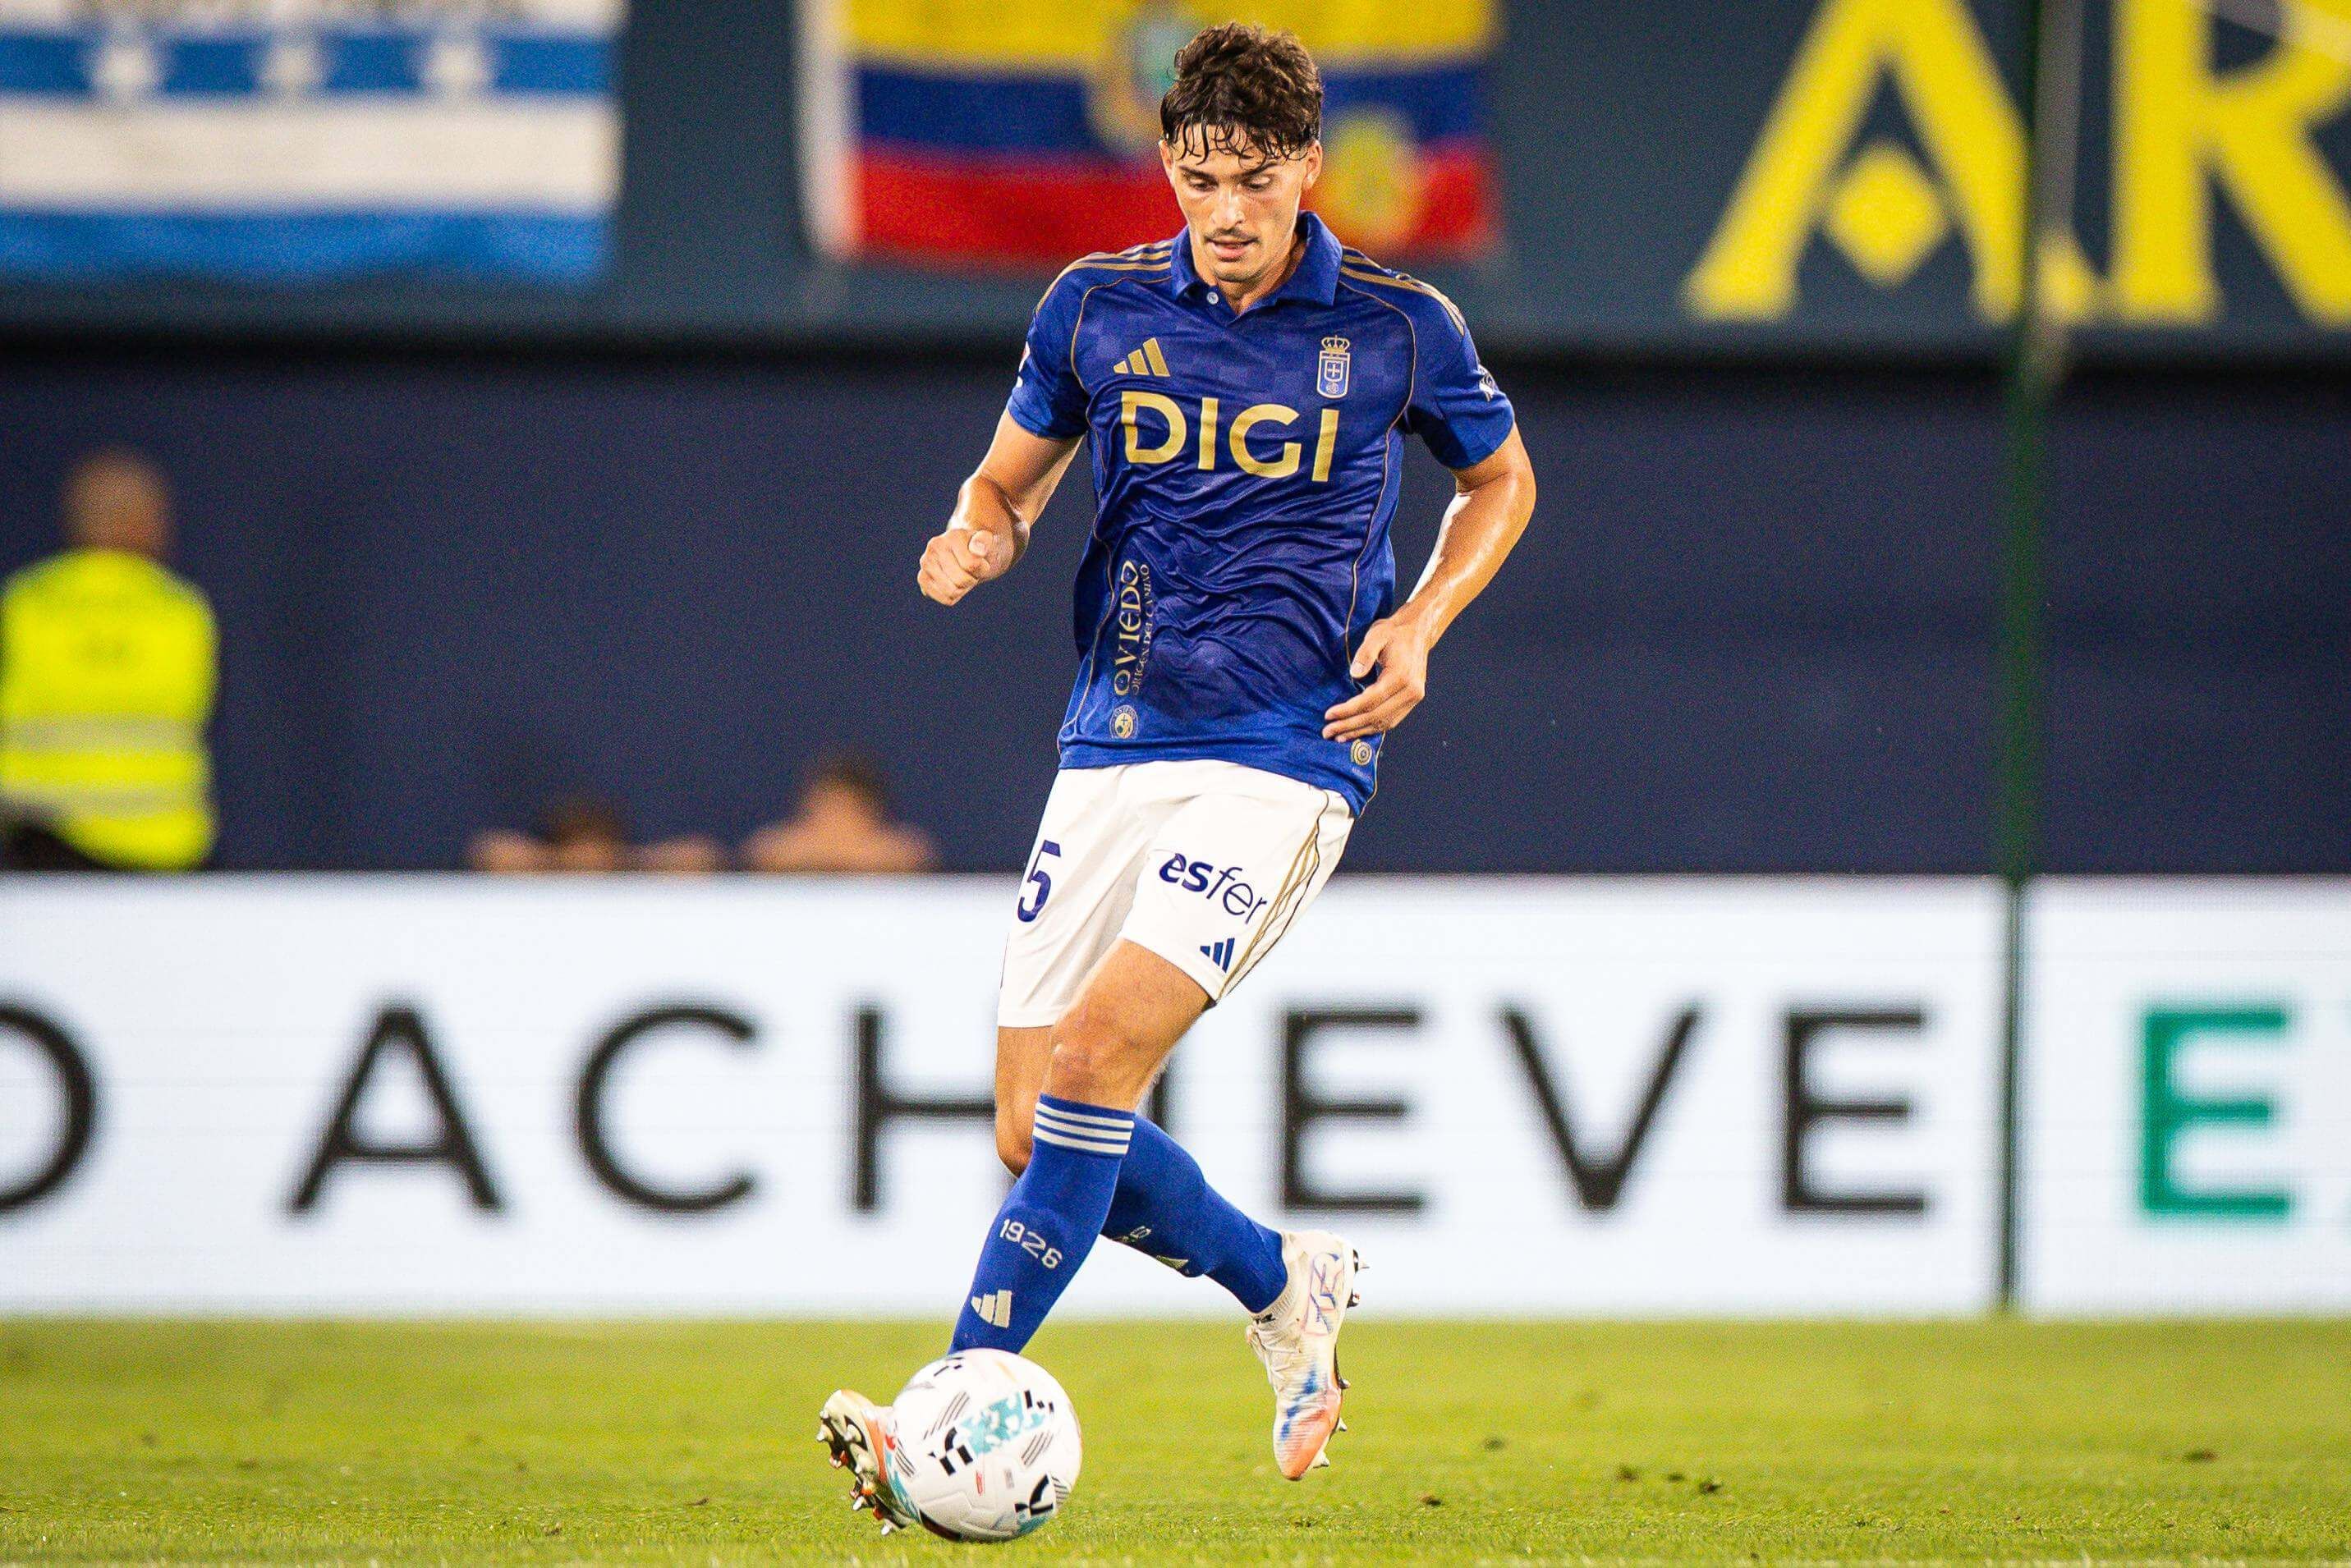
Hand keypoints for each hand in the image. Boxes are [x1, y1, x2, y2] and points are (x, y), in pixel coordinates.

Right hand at [917, 526, 1016, 604]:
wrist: (967, 553)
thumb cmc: (980, 550)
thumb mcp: (988, 542)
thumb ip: (985, 542)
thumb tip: (977, 550)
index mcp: (953, 536)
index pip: (972, 565)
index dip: (983, 568)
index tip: (981, 561)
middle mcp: (934, 547)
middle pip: (962, 580)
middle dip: (972, 579)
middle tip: (970, 571)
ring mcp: (926, 563)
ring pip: (952, 592)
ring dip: (963, 589)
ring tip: (962, 576)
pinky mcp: (922, 578)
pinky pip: (944, 599)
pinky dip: (954, 597)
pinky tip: (953, 584)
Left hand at [1324, 612, 1433, 740]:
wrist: (1417, 632)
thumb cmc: (1394, 633)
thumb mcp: (1376, 635)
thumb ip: (1364, 654)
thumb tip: (1354, 674)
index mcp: (1401, 677)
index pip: (1370, 701)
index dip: (1347, 710)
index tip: (1328, 715)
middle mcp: (1410, 692)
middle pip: (1375, 716)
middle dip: (1349, 726)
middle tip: (1327, 731)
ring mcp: (1413, 698)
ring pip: (1384, 723)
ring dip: (1360, 732)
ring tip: (1339, 736)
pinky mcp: (1411, 701)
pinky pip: (1391, 720)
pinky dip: (1373, 728)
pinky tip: (1357, 731)